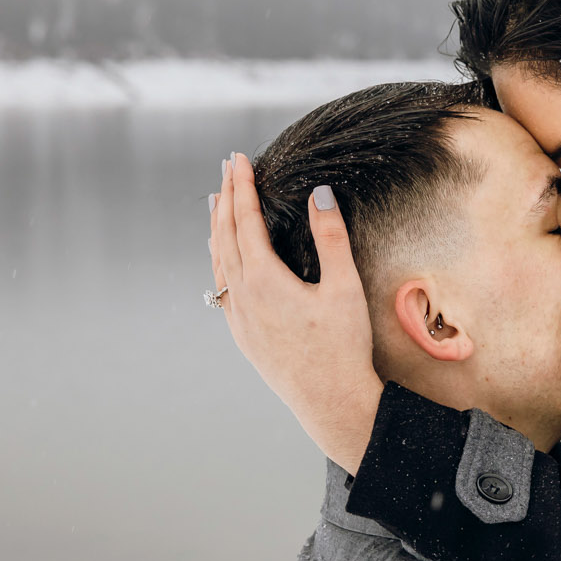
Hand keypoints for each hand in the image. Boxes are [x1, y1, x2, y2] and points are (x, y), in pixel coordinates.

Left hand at [209, 152, 382, 473]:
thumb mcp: (344, 288)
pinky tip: (221, 256)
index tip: (240, 160)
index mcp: (264, 279)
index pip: (245, 220)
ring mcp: (237, 316)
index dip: (242, 186)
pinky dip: (218, 260)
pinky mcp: (241, 334)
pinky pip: (220, 286)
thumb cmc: (342, 347)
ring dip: (217, 228)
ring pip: (218, 261)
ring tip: (216, 203)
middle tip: (227, 169)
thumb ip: (331, 237)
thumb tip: (320, 194)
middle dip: (226, 199)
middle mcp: (242, 296)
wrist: (329, 400)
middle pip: (225, 235)